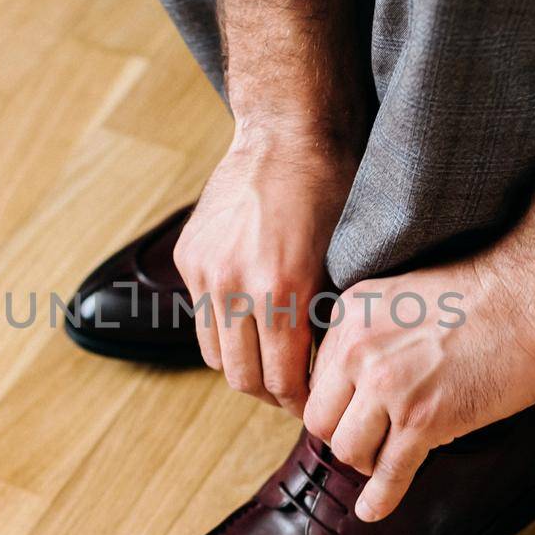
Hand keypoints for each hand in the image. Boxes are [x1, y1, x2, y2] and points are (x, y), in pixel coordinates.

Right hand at [176, 0, 372, 415]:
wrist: (288, 131)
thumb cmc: (333, 190)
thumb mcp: (345, 261)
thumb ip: (327, 319)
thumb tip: (329, 372)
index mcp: (280, 292)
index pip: (281, 380)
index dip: (298, 402)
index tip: (314, 404)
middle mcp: (235, 286)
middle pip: (241, 378)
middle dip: (270, 393)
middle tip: (293, 392)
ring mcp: (206, 271)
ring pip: (213, 353)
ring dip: (241, 365)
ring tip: (270, 362)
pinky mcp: (189, 256)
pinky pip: (202, 314)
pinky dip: (223, 327)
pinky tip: (251, 320)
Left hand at [303, 162, 534, 519]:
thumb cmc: (490, 291)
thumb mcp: (406, 294)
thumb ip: (374, 332)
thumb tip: (359, 380)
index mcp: (351, 313)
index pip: (318, 378)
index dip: (337, 403)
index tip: (351, 416)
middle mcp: (358, 349)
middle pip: (321, 419)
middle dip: (343, 436)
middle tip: (369, 441)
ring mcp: (389, 387)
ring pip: (348, 450)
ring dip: (367, 461)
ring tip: (388, 459)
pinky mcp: (424, 420)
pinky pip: (389, 474)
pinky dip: (379, 498)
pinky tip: (373, 509)